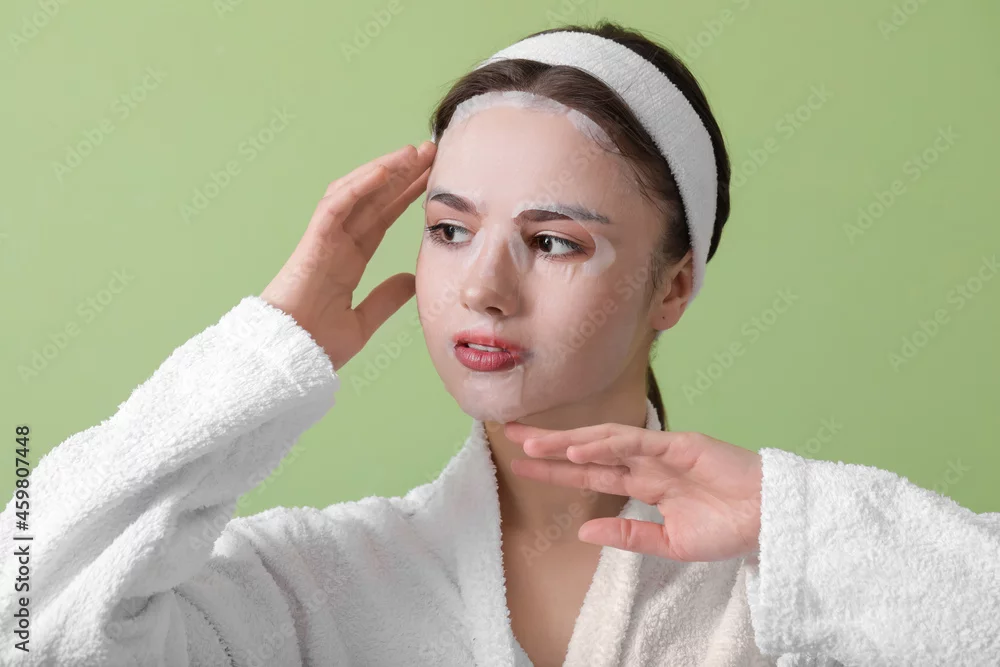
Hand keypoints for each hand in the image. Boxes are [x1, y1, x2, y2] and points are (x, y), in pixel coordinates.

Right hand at [261, 141, 435, 369]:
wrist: (287, 360)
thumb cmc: (315, 345)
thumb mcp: (363, 321)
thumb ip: (386, 298)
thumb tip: (412, 280)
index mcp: (348, 260)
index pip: (381, 218)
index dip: (405, 196)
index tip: (431, 178)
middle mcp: (336, 243)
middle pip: (373, 199)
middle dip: (401, 174)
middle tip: (430, 151)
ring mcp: (323, 240)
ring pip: (355, 193)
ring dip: (383, 170)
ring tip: (412, 152)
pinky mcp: (312, 243)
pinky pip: (335, 206)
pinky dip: (359, 186)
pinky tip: (384, 170)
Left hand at [504, 422, 762, 561]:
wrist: (769, 522)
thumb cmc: (727, 529)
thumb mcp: (669, 544)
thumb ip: (628, 536)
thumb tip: (584, 530)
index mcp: (643, 483)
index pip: (589, 472)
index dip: (556, 466)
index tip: (523, 462)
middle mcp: (646, 462)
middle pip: (588, 449)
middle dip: (550, 443)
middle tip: (511, 435)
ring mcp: (662, 451)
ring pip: (606, 439)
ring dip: (569, 440)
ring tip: (534, 442)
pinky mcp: (681, 445)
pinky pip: (637, 442)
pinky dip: (607, 443)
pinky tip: (580, 447)